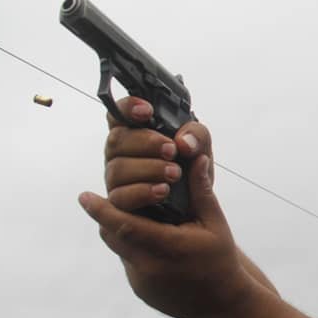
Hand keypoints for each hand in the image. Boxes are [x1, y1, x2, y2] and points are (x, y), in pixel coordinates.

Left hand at [79, 96, 252, 317]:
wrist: (224, 306)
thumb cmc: (221, 262)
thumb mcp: (216, 225)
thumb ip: (201, 192)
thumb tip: (196, 158)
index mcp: (168, 248)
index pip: (124, 226)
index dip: (100, 210)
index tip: (83, 195)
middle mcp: (150, 267)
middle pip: (112, 235)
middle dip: (106, 215)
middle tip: (98, 199)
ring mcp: (143, 282)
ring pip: (118, 248)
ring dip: (117, 230)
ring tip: (124, 215)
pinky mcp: (141, 290)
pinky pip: (128, 262)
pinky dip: (131, 247)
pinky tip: (145, 239)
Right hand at [102, 96, 213, 212]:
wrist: (194, 209)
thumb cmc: (191, 174)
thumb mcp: (201, 151)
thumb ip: (197, 137)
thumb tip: (184, 142)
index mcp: (135, 134)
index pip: (119, 114)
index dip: (127, 108)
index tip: (147, 111)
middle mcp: (121, 154)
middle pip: (117, 140)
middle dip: (146, 142)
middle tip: (171, 150)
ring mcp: (117, 179)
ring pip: (118, 168)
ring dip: (149, 168)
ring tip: (174, 174)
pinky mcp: (120, 204)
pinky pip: (120, 196)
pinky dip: (142, 192)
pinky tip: (162, 190)